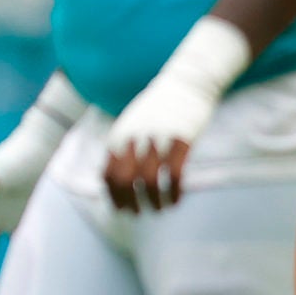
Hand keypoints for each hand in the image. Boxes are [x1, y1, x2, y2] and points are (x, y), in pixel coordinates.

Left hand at [102, 17, 248, 213]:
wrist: (187, 80)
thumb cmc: (159, 105)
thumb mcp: (131, 123)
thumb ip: (122, 146)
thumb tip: (114, 175)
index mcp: (119, 136)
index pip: (108, 175)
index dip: (113, 197)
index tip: (122, 209)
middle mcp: (134, 139)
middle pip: (124, 181)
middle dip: (130, 203)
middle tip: (139, 214)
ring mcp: (158, 140)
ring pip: (149, 182)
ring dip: (153, 202)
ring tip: (160, 209)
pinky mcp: (181, 141)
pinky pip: (174, 175)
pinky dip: (173, 193)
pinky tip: (176, 200)